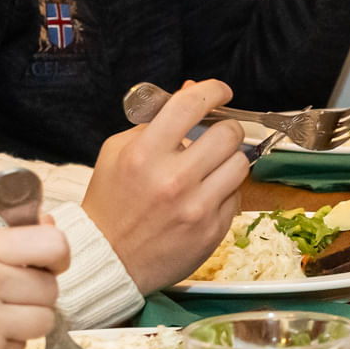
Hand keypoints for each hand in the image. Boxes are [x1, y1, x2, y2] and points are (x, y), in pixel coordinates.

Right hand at [0, 222, 72, 348]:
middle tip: (4, 299)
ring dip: (26, 321)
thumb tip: (47, 222)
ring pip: (45, 317)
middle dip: (35, 292)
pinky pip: (23, 347)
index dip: (57, 254)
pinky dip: (7, 346)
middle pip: (49, 285)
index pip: (49, 242)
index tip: (50, 263)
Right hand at [85, 79, 251, 290]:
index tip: (220, 92)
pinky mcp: (212, 230)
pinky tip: (205, 195)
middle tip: (218, 134)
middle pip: (228, 133)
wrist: (109, 258)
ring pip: (240, 163)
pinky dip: (225, 191)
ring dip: (230, 159)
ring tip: (213, 166)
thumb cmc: (111, 202)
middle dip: (226, 128)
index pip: (190, 105)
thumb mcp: (119, 152)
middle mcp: (173, 179)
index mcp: (145, 154)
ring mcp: (196, 207)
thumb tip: (191, 90)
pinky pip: (236, 196)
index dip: (213, 90)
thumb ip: (154, 120)